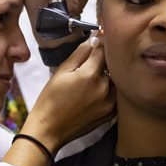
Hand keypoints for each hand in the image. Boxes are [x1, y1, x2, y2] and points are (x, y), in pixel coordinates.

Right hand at [19, 36, 114, 152]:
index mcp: (90, 75)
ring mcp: (110, 102)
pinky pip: (115, 94)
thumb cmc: (50, 99)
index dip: (101, 42)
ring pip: (113, 80)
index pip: (103, 50)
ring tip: (89, 81)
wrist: (50, 129)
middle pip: (110, 65)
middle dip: (102, 61)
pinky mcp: (111, 113)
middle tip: (89, 63)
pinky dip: (108, 90)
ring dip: (106, 76)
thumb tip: (94, 39)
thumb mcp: (61, 72)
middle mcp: (104, 88)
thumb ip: (79, 54)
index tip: (100, 37)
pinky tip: (93, 94)